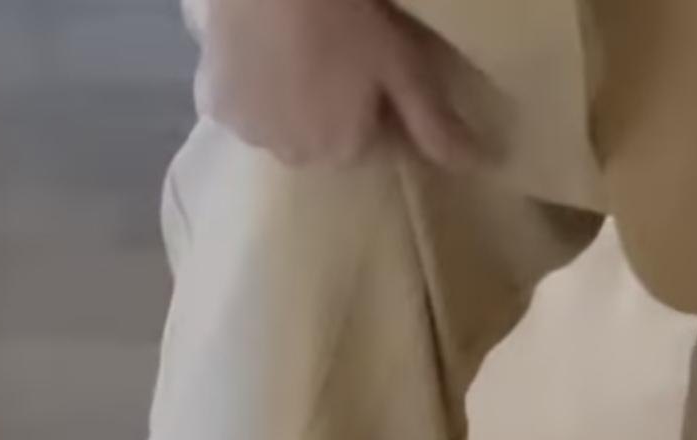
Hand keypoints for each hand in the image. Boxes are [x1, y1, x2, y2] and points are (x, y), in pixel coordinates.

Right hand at [198, 0, 507, 170]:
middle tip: (332, 48)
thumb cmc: (348, 13)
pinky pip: (238, 103)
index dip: (373, 102)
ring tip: (295, 46)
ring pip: (278, 123)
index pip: (368, 141)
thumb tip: (482, 168)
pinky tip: (259, 49)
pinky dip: (248, 84)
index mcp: (344, 151)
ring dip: (287, 99)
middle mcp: (295, 157)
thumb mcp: (402, 64)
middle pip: (320, 137)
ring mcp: (250, 134)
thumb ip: (434, 122)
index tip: (373, 61)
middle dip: (329, 106)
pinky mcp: (213, 104)